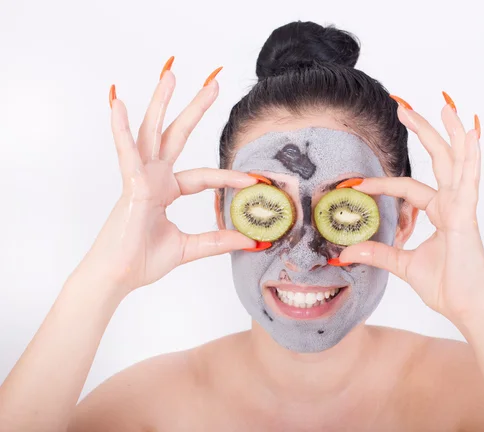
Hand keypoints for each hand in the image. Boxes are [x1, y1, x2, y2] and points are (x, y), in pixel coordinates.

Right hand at [74, 64, 257, 295]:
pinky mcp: (130, 185)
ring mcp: (140, 178)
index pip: (204, 177)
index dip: (230, 179)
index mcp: (166, 190)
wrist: (118, 278)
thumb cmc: (143, 261)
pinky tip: (119, 104)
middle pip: (177, 136)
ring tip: (171, 76)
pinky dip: (121, 129)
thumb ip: (216, 241)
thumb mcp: (189, 248)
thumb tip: (248, 241)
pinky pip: (126, 153)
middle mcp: (154, 178)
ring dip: (161, 104)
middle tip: (213, 84)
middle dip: (194, 110)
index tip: (255, 180)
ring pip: (153, 133)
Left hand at [339, 95, 483, 321]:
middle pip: (439, 160)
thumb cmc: (445, 287)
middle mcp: (453, 204)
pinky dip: (471, 156)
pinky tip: (470, 134)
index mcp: (440, 213)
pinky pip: (469, 180)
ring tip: (442, 105)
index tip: (356, 183)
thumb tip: (345, 252)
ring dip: (448, 133)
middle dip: (423, 132)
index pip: (407, 188)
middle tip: (403, 107)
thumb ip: (377, 253)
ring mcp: (462, 207)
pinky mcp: (467, 216)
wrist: (467, 308)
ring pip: (456, 161)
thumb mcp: (402, 265)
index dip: (382, 184)